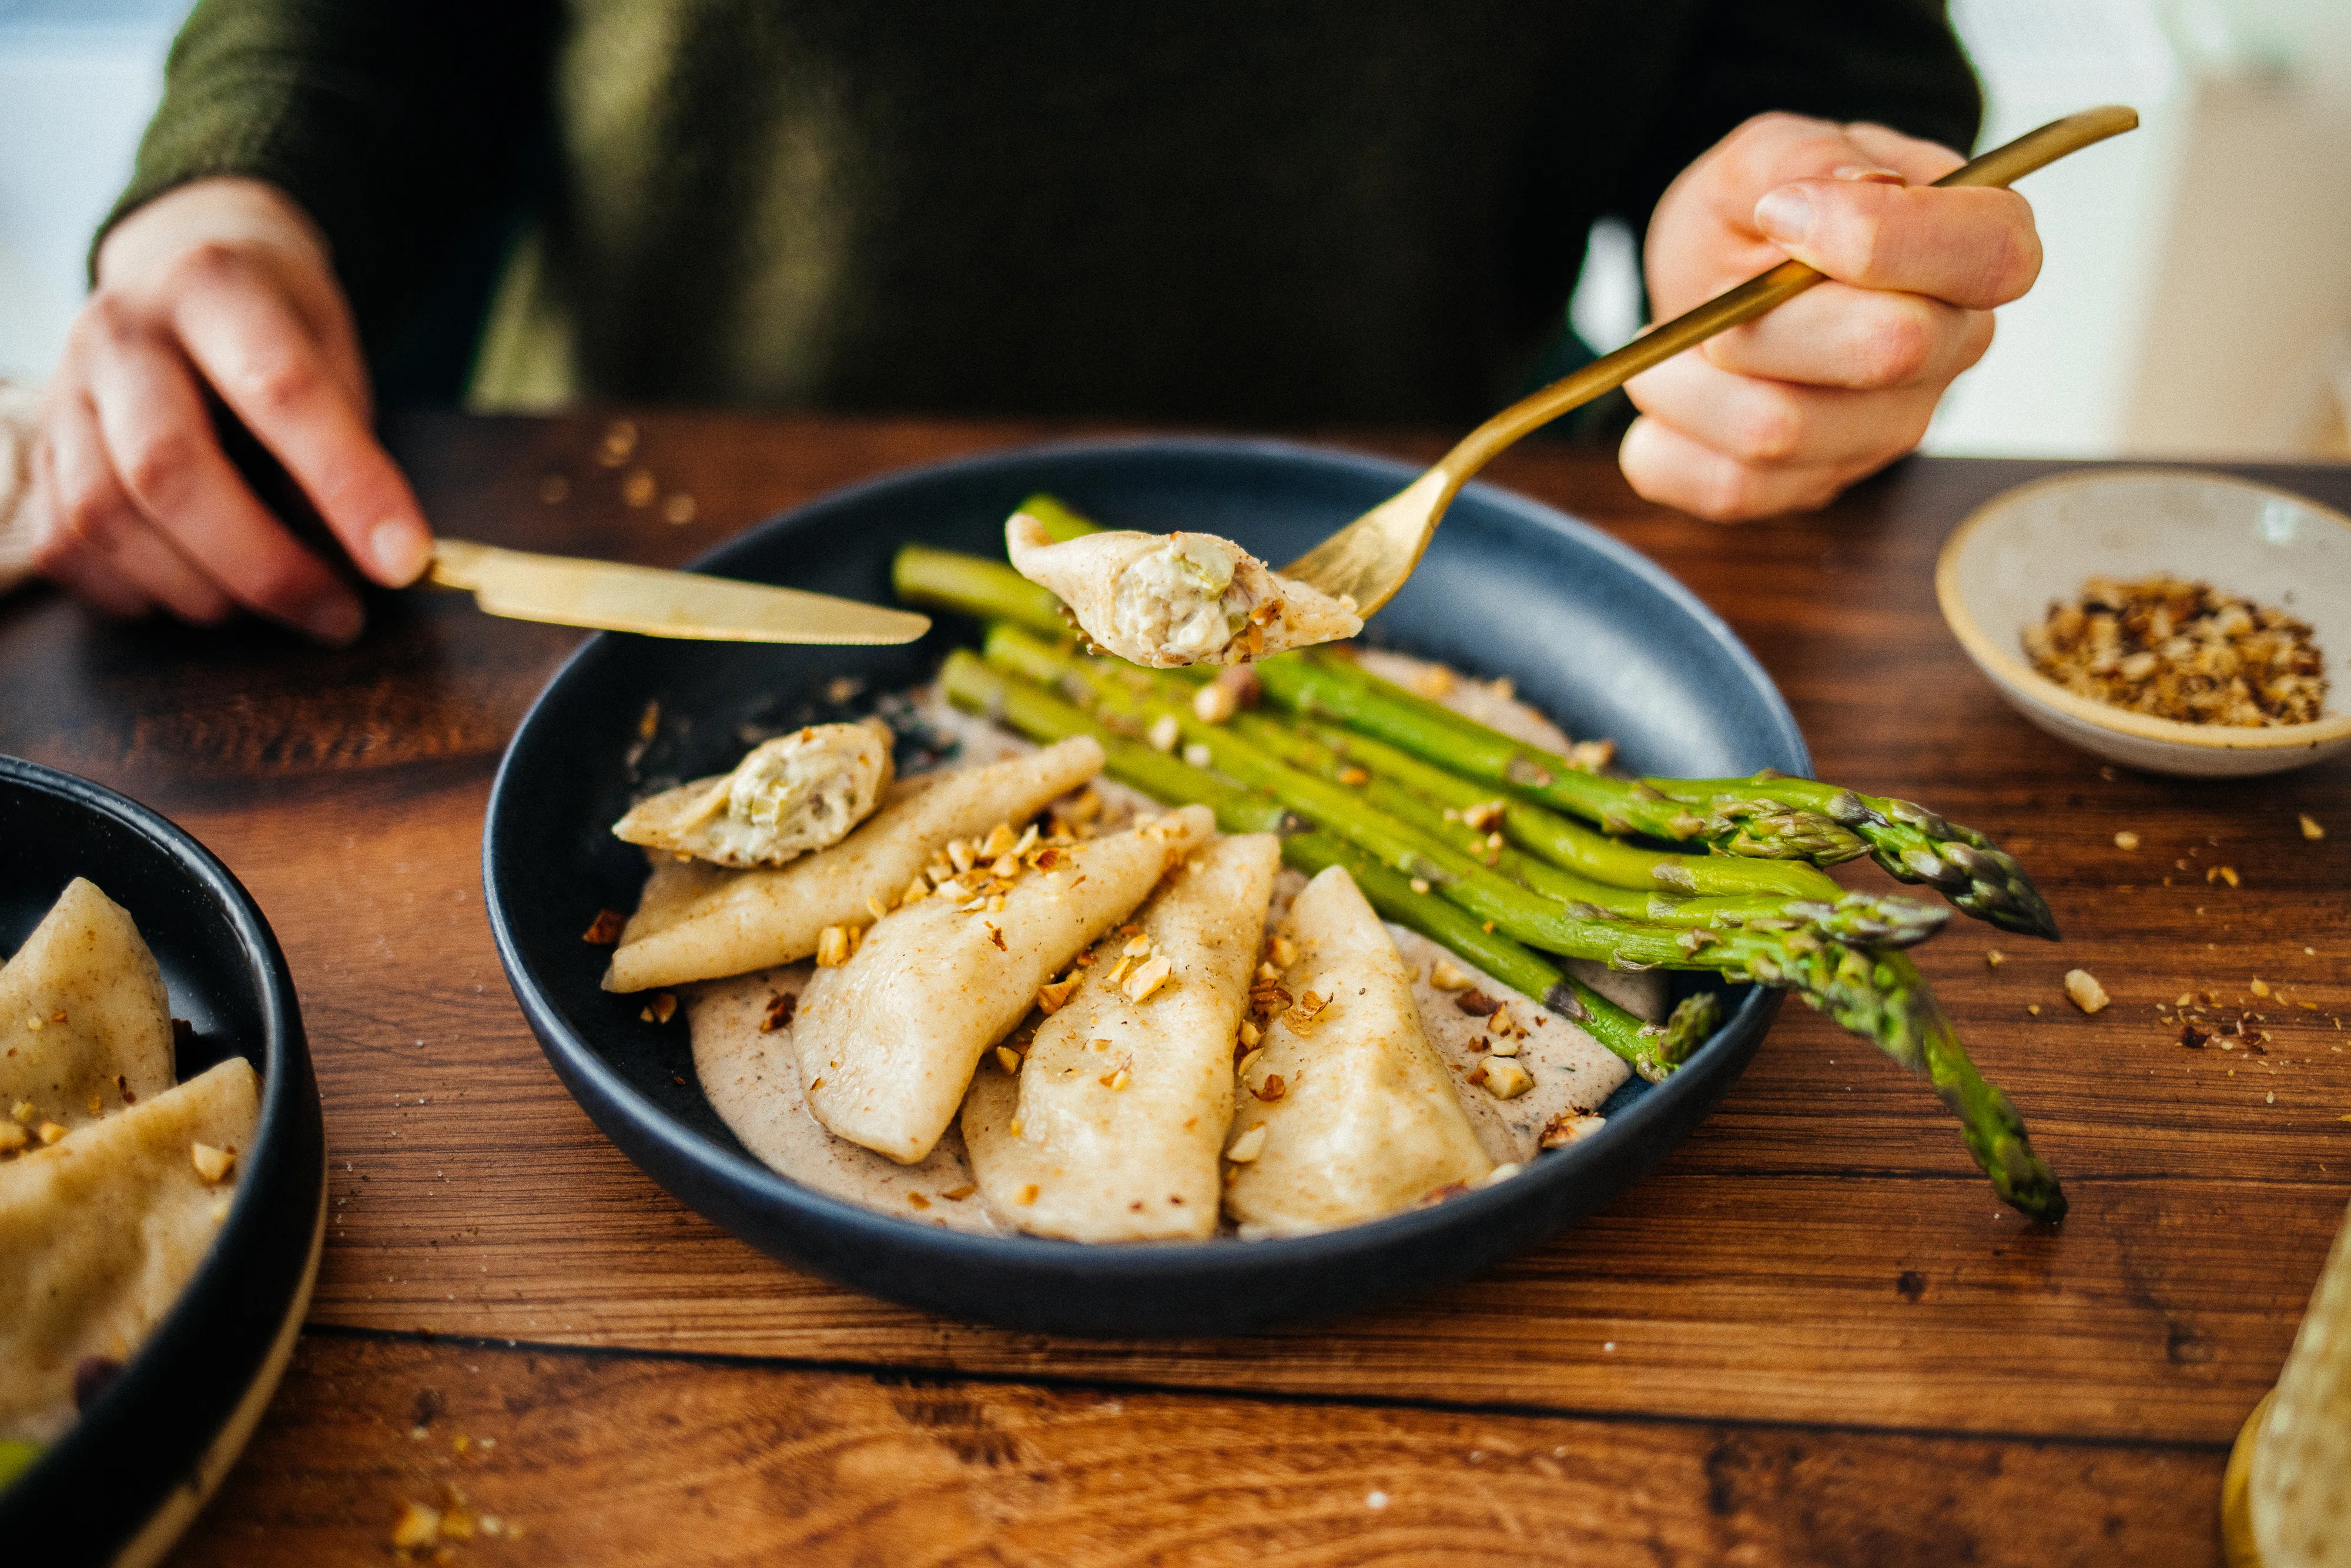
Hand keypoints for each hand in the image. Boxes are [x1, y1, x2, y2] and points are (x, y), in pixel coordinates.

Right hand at [30, 177, 431, 640]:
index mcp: (211, 286)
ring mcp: (63, 391)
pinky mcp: (37, 449)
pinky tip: (199, 592)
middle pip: (169, 467)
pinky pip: (65, 544)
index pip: (280, 389)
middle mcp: (119, 331)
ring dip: (202, 589)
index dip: (347, 484)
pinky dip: (136, 592)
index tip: (403, 562)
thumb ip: (345, 440)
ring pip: (106, 516)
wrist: (178, 273)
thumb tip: (371, 557)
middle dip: (265, 565)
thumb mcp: (331, 348)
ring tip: (274, 604)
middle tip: (340, 615)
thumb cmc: (277, 327)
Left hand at [1620, 113, 2040, 521]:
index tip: (1779, 216)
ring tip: (1668, 340)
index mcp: (1972, 246)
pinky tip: (1667, 394)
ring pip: (1782, 431)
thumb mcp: (1766, 154)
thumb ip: (1811, 157)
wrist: (1712, 282)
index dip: (1885, 239)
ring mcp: (1886, 430)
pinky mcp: (1816, 487)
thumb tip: (1854, 195)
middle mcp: (1949, 349)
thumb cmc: (1758, 215)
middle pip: (1885, 351)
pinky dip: (1664, 443)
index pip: (1992, 255)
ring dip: (1687, 380)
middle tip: (1712, 299)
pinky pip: (1730, 491)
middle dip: (1763, 318)